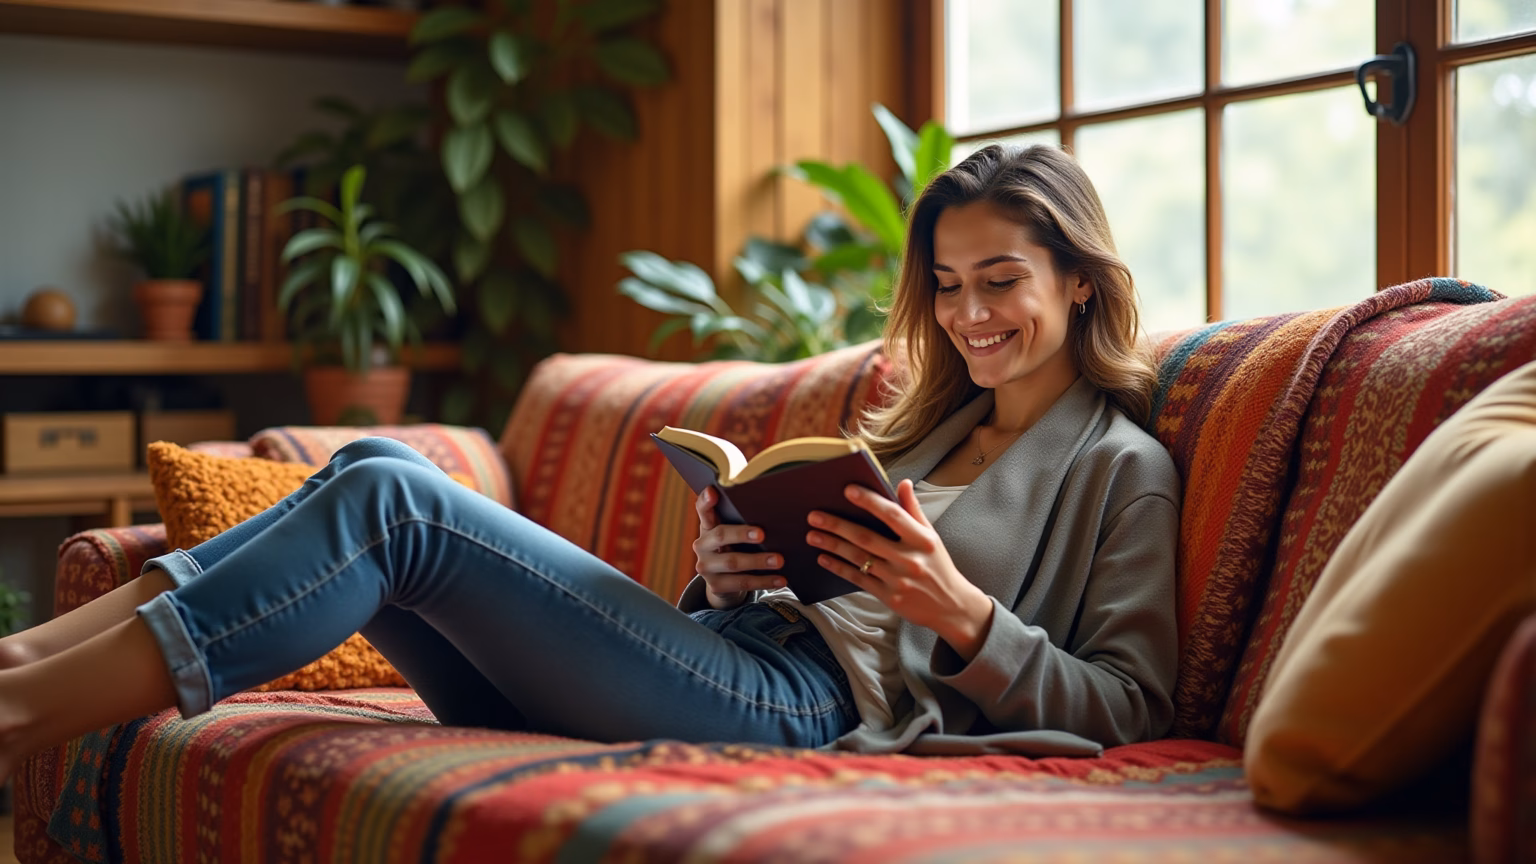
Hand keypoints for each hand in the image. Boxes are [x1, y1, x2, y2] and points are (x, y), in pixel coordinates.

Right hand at [693, 487, 785, 608]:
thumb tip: (773, 511)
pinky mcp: (715, 585)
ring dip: (758, 561)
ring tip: (779, 560)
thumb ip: (742, 522)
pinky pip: (742, 583)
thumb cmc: (735, 548)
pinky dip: (763, 581)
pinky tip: (780, 579)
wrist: (725, 582)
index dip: (706, 500)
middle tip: (763, 534)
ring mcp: (706, 566)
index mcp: (708, 526)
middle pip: (721, 535)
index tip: (713, 491)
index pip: (703, 509)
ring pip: (732, 563)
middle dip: (742, 534)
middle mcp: (702, 545)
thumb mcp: (734, 533)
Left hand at [806, 479, 994, 659]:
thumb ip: (914, 510)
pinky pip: (859, 579)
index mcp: (922, 539)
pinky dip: (839, 568)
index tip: (848, 490)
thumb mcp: (931, 537)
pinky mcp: (889, 597)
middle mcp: (910, 558)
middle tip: (814, 516)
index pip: (892, 515)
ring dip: (833, 545)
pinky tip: (824, 558)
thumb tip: (903, 483)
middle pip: (867, 537)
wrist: (951, 606)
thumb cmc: (938, 566)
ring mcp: (898, 579)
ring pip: (859, 558)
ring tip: (813, 535)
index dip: (869, 501)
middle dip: (838, 525)